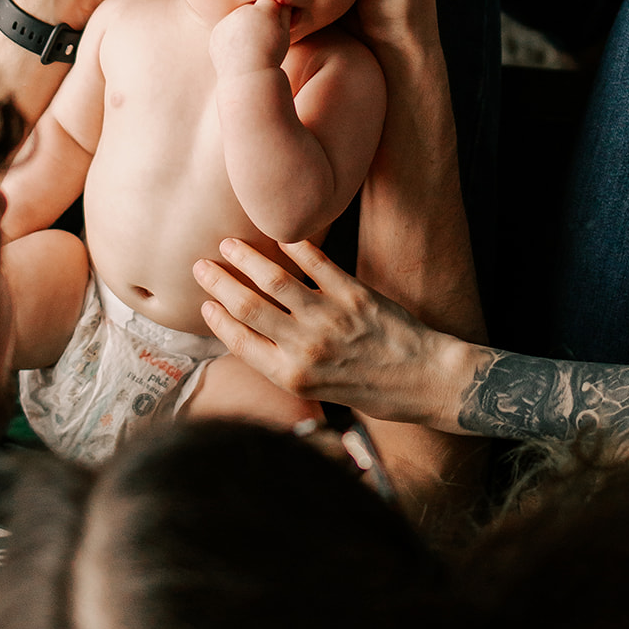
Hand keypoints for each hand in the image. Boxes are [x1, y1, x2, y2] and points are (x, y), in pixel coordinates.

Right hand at [193, 236, 462, 424]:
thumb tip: (253, 334)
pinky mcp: (356, 296)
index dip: (217, 318)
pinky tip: (282, 237)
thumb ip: (286, 364)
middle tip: (202, 264)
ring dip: (247, 258)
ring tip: (231, 244)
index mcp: (292, 376)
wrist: (425, 382)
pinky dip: (297, 248)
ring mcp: (330, 320)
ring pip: (275, 280)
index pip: (239, 341)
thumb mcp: (321, 391)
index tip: (204, 302)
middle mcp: (306, 349)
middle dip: (219, 282)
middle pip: (248, 306)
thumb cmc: (373, 390)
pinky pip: (318, 265)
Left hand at [209, 0, 291, 77]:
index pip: (268, 1)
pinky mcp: (216, 32)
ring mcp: (227, 22)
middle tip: (260, 40)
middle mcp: (242, 12)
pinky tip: (238, 51)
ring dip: (242, 28)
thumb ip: (283, 12)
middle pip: (250, 9)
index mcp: (262, 10)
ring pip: (237, 19)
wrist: (248, 78)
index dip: (272, 15)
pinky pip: (225, 30)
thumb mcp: (284, 33)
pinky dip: (230, 38)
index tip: (272, 29)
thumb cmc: (271, 57)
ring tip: (249, 47)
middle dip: (255, 20)